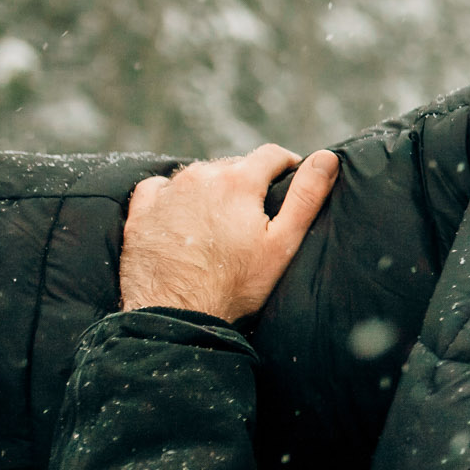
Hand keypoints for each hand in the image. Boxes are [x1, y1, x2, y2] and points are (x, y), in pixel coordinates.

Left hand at [120, 144, 339, 321]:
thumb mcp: (283, 243)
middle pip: (235, 165)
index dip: (288, 166)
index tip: (292, 181)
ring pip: (200, 176)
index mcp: (238, 180)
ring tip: (222, 222)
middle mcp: (200, 176)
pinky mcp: (142, 210)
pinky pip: (161, 188)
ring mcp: (167, 192)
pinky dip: (175, 196)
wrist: (175, 314)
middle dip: (250, 182)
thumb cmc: (236, 283)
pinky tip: (183, 218)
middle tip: (256, 215)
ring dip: (214, 189)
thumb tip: (327, 157)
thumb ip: (306, 196)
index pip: (272, 154)